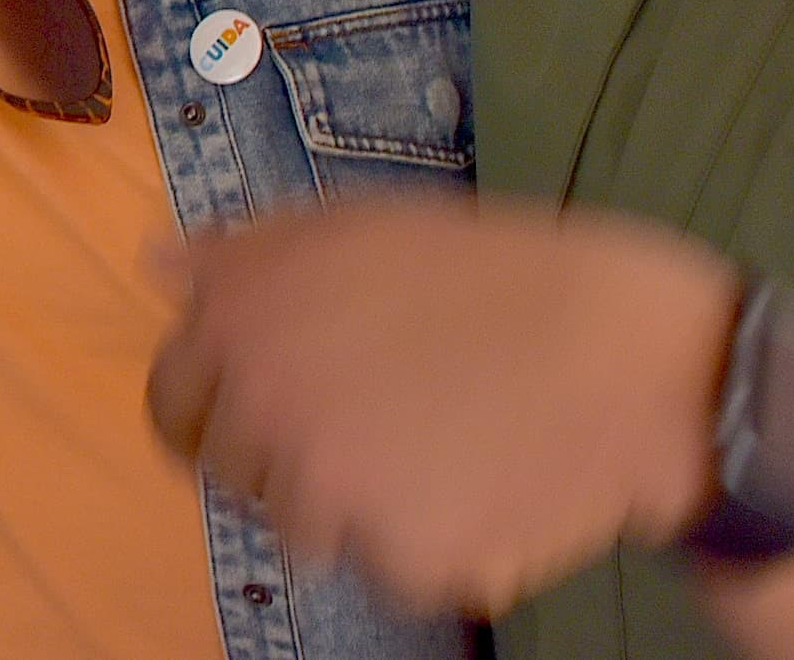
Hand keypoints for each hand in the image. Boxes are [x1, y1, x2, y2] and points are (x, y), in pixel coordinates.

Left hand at [146, 196, 736, 618]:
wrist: (634, 360)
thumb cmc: (497, 274)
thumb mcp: (358, 226)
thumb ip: (248, 252)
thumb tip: (159, 264)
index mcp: (240, 315)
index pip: (172, 401)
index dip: (219, 409)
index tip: (272, 411)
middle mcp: (264, 402)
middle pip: (236, 475)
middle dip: (291, 457)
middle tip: (382, 421)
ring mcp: (328, 487)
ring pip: (312, 528)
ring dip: (363, 505)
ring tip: (446, 441)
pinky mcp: (400, 558)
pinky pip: (394, 568)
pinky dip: (438, 544)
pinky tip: (488, 482)